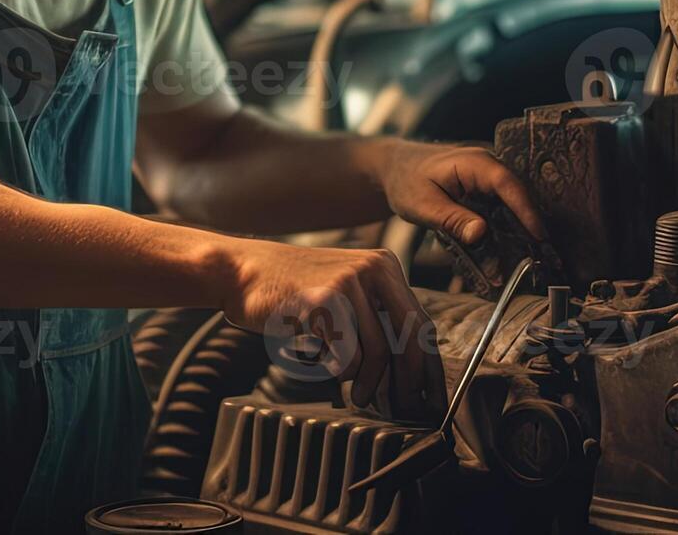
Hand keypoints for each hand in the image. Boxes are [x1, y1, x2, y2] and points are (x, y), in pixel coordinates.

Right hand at [220, 239, 437, 413]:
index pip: (422, 324)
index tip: (435, 398)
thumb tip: (409, 374)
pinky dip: (337, 370)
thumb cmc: (291, 291)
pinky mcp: (323, 300)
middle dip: (407, 383)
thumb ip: (376, 320)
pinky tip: (324, 362)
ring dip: (367, 384)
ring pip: (375, 353)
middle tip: (402, 409)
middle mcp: (373, 270)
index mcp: (385, 268)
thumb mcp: (344, 292)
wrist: (242, 271)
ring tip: (360, 396)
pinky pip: (344, 355)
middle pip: (408, 340)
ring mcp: (348, 282)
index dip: (431, 367)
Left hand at [368, 140, 548, 245]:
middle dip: (527, 226)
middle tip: (538, 256)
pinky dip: (502, 230)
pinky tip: (503, 253)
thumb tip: (480, 234)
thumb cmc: (405, 181)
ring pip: (511, 206)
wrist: (394, 169)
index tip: (538, 235)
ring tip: (524, 259)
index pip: (508, 185)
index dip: (526, 210)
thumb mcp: (423, 204)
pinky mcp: (484, 190)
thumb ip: (452, 219)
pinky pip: (500, 210)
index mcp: (475, 163)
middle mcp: (487, 166)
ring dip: (516, 232)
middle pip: (517, 196)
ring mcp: (487, 178)